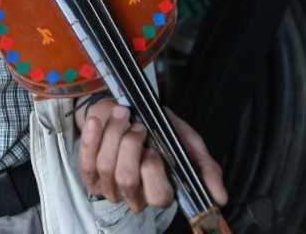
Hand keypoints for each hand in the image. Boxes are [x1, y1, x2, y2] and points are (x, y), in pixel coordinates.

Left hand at [76, 99, 226, 212]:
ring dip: (111, 134)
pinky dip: (91, 137)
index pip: (158, 196)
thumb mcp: (187, 143)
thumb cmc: (159, 129)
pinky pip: (85, 161)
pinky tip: (97, 122)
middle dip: (129, 144)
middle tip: (136, 126)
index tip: (154, 146)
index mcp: (161, 190)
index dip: (153, 169)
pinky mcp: (89, 176)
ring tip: (121, 116)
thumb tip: (221, 197)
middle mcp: (134, 195)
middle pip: (126, 179)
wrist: (128, 109)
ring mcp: (109, 187)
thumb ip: (205, 168)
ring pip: (105, 167)